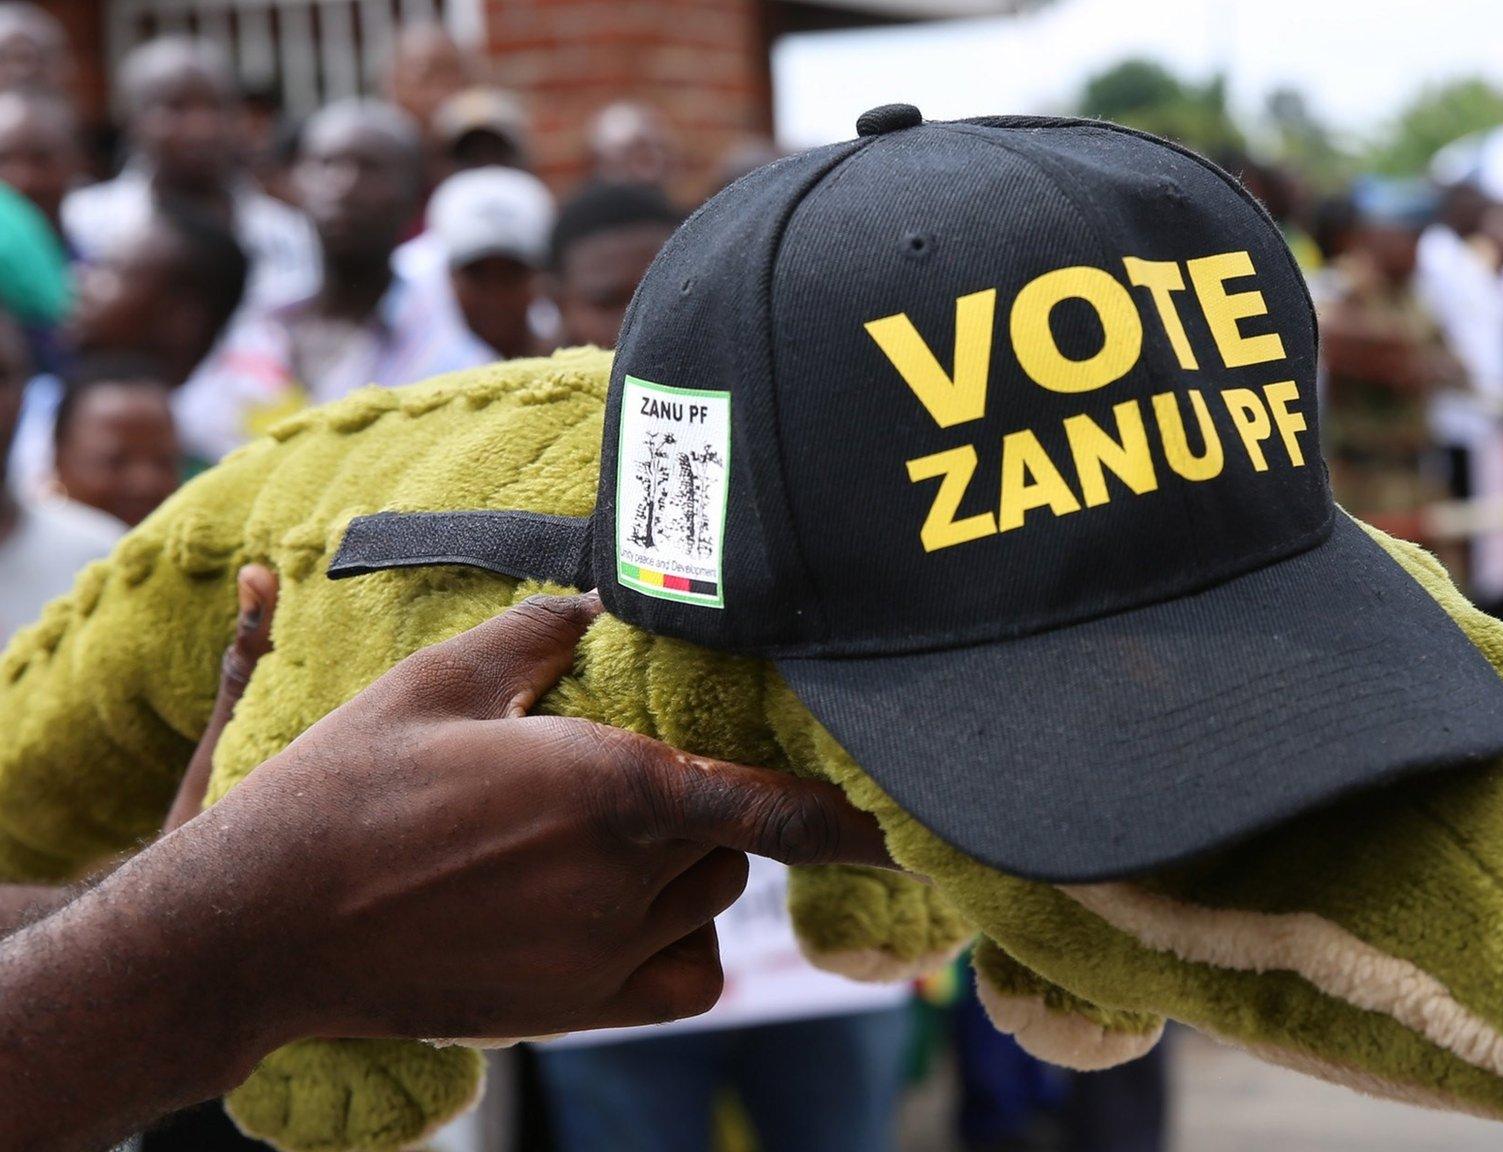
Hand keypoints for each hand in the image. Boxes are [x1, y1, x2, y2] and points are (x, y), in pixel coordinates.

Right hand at [152, 592, 892, 1046]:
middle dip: (706, 813)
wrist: (264, 927)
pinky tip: (621, 913)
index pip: (770, 804)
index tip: (905, 819)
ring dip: (688, 871)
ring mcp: (602, 952)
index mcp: (607, 785)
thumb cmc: (343, 792)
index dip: (849, 815)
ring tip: (599, 843)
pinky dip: (679, 947)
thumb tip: (600, 599)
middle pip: (733, 846)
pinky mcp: (575, 1008)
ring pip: (709, 907)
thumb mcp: (436, 684)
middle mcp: (622, 877)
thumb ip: (538, 637)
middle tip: (630, 788)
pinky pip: (686, 980)